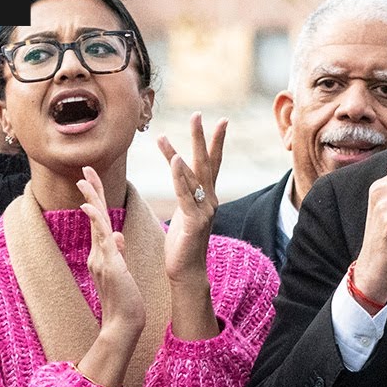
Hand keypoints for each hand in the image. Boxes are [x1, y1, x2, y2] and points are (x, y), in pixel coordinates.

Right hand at [75, 166, 144, 386]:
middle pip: (94, 215)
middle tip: (84, 169)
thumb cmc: (124, 299)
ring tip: (85, 180)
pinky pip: (102, 240)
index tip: (92, 179)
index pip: (99, 220)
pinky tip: (90, 208)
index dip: (96, 199)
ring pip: (96, 223)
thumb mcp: (121, 271)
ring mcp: (101, 259)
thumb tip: (117, 236)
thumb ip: (116, 252)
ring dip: (91, 200)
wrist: (124, 322)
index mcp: (102, 253)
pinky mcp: (109, 266)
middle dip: (90, 191)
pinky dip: (97, 223)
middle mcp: (97, 253)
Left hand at [158, 113, 225, 284]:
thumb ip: (185, 194)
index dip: (215, 142)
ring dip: (183, 151)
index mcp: (207, 198)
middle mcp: (210, 201)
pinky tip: (174, 158)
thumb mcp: (184, 213)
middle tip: (199, 115)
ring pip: (194, 176)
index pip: (213, 165)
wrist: (187, 271)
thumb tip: (181, 179)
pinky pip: (186, 194)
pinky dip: (180, 176)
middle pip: (208, 164)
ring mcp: (204, 211)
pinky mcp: (194, 222)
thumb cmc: (183, 244)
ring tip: (167, 136)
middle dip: (203, 138)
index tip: (219, 121)